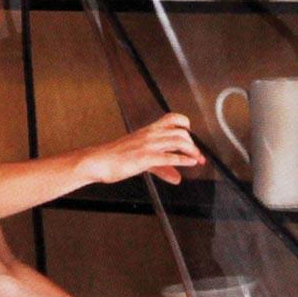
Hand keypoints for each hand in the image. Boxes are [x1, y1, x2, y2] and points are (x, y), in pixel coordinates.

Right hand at [82, 113, 204, 185]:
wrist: (99, 161)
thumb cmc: (116, 157)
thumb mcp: (142, 160)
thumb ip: (162, 168)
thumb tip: (177, 178)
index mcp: (148, 130)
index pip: (172, 118)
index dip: (185, 124)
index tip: (191, 135)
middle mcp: (150, 135)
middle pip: (180, 132)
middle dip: (193, 144)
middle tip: (198, 154)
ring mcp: (148, 146)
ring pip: (178, 142)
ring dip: (192, 151)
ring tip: (198, 159)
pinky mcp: (145, 158)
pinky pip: (169, 157)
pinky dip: (183, 160)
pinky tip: (191, 163)